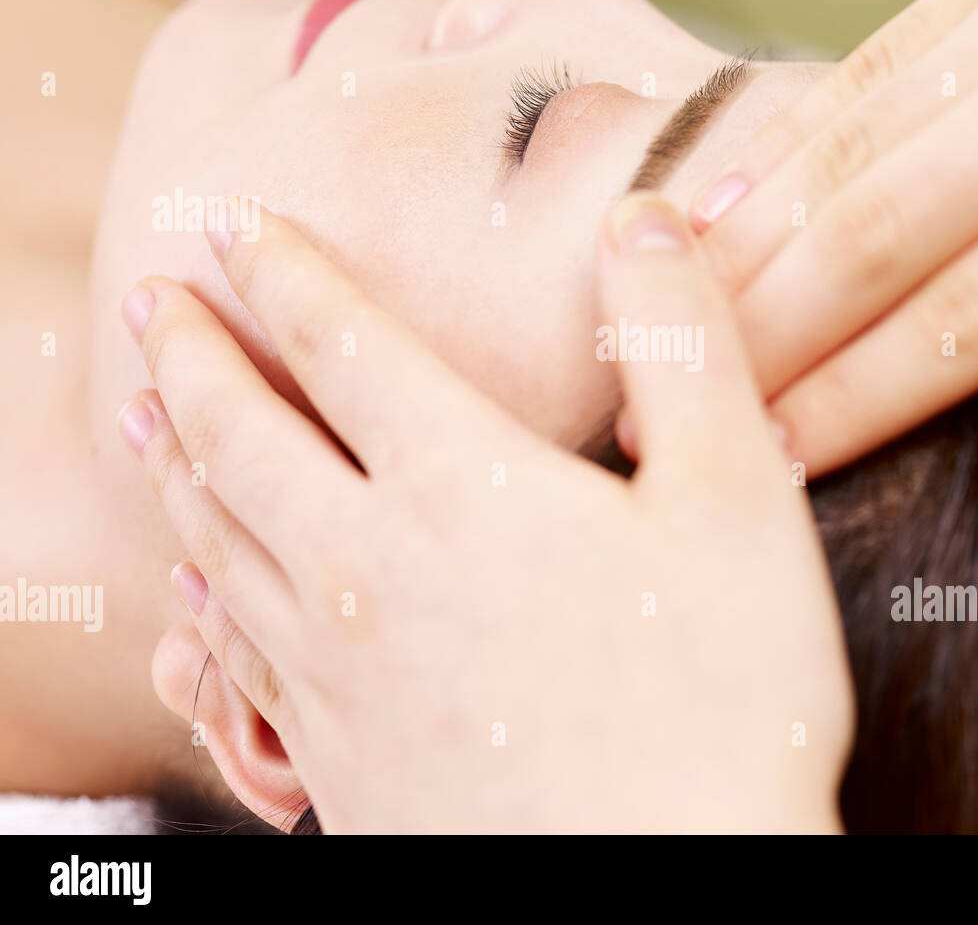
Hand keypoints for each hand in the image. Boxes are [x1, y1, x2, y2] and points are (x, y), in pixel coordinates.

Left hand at [126, 196, 851, 832]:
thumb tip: (644, 218)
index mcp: (461, 488)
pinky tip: (197, 591)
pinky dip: (200, 597)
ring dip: (173, 463)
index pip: (343, 346)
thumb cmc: (719, 701)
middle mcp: (368, 568)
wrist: (663, 895)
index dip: (283, 271)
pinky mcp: (336, 761)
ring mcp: (337, 674)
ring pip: (217, 543)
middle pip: (241, 437)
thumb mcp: (737, 500)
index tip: (235, 223)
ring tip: (142, 416)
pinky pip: (233, 659)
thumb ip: (682, 346)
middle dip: (192, 353)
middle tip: (150, 300)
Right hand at [689, 0, 977, 566]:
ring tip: (660, 315)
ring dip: (744, 241)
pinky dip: (781, 144)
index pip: (970, 322)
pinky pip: (867, 64)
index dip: (855, 403)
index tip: (770, 463)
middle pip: (875, 233)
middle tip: (669, 398)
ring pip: (850, 145)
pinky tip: (712, 203)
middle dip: (762, 331)